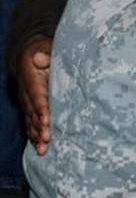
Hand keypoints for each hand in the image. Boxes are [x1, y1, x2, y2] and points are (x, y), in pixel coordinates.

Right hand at [17, 35, 52, 155]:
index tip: (46, 121)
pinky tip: (40, 149)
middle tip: (46, 140)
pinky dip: (34, 136)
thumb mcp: (44, 47)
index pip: (36, 95)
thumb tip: (40, 58)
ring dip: (36, 136)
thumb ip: (45, 53)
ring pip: (30, 121)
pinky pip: (30, 124)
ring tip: (43, 150)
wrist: (30, 54)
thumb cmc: (43, 51)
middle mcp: (26, 93)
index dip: (40, 109)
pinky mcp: (30, 108)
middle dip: (38, 128)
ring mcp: (27, 102)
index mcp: (30, 78)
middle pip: (32, 113)